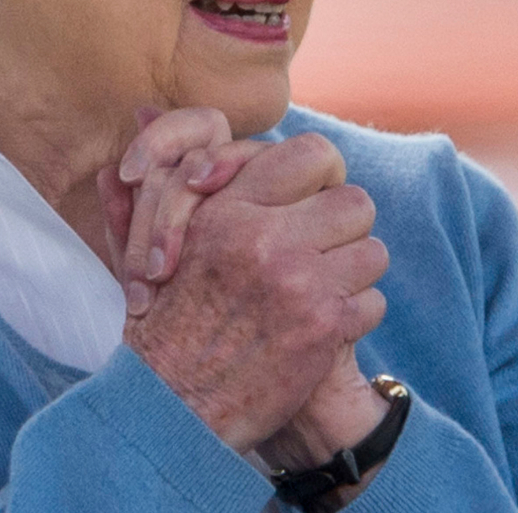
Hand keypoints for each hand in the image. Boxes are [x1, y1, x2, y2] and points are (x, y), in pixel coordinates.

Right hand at [96, 111, 389, 453]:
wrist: (170, 408)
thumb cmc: (161, 324)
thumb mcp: (151, 243)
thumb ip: (162, 180)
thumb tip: (145, 108)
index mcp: (229, 211)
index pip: (314, 154)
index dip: (324, 176)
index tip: (314, 200)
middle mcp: (266, 240)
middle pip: (356, 201)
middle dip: (346, 227)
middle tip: (326, 250)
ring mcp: (300, 284)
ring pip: (372, 252)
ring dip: (353, 274)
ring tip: (322, 292)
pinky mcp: (324, 328)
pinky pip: (372, 302)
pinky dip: (354, 318)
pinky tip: (322, 330)